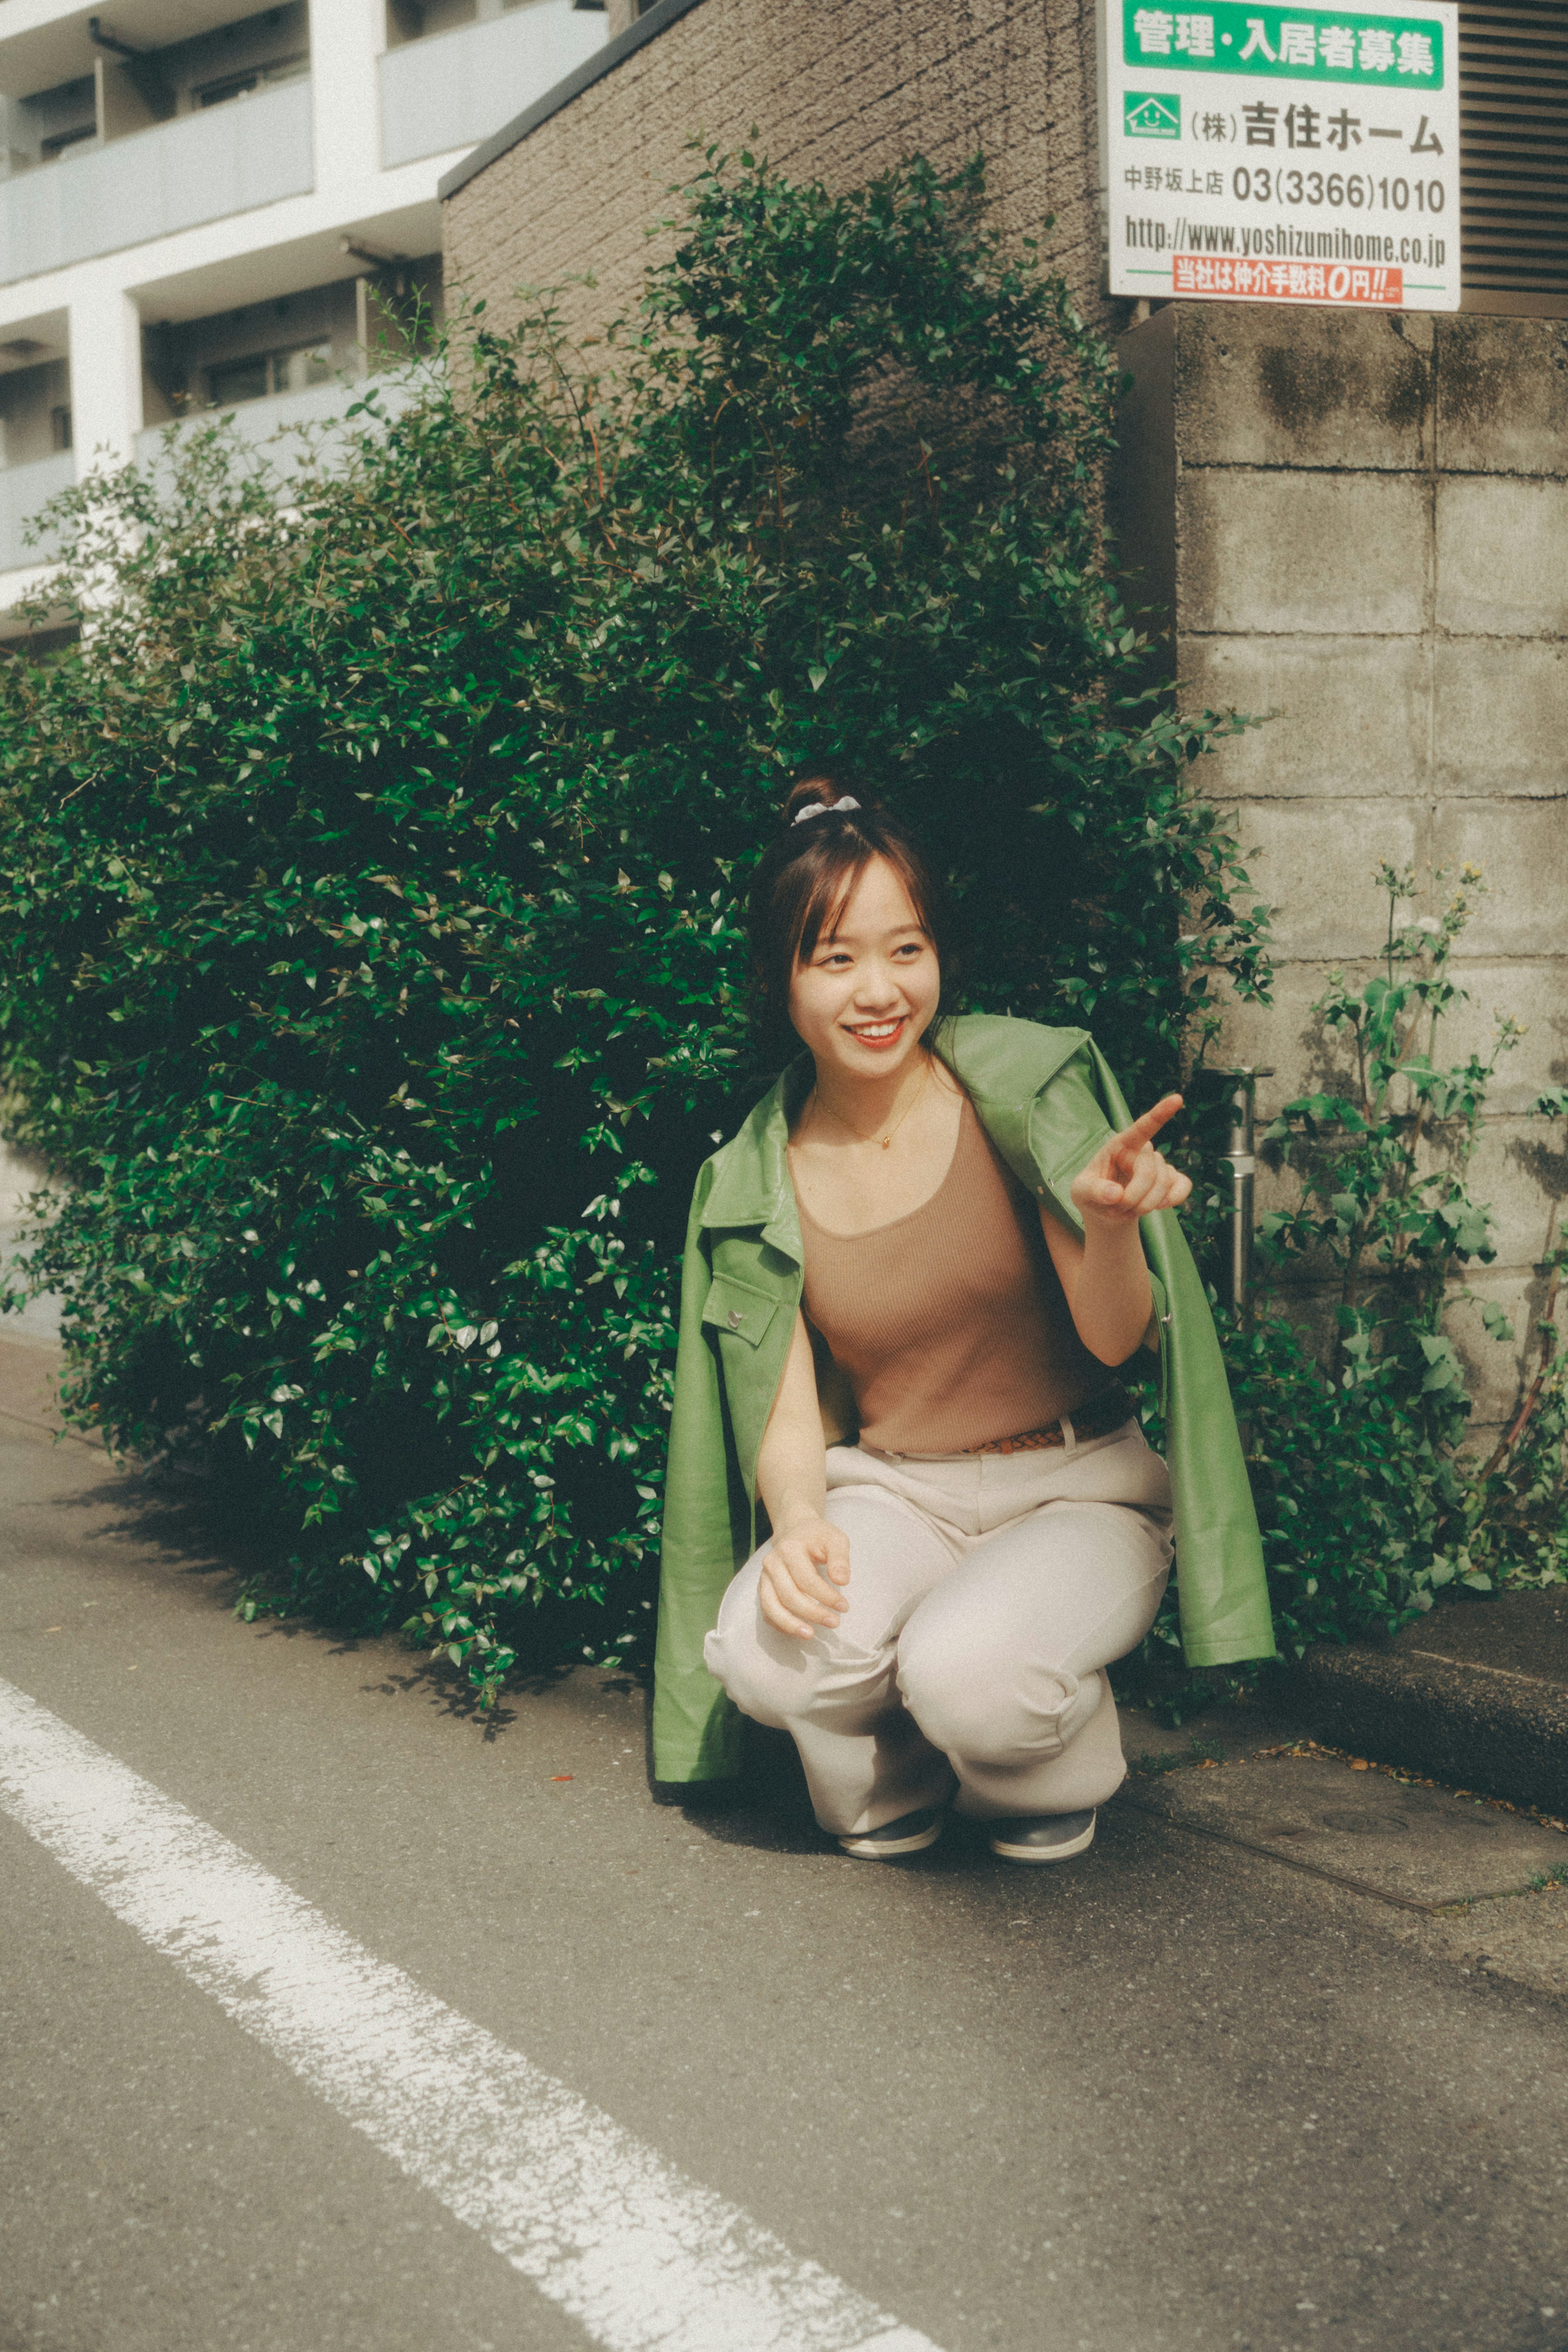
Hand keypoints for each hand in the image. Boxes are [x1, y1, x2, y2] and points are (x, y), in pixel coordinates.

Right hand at [757, 1515, 850, 1640]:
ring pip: (771, 1606)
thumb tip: (842, 1581)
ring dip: (790, 1624)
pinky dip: (780, 1624)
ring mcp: (764, 1577)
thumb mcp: (835, 1539)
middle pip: (789, 1595)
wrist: (795, 1531)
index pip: (806, 1579)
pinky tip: (798, 1630)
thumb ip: (840, 1558)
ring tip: (810, 1635)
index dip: (825, 1596)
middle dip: (812, 1613)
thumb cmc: (818, 1537)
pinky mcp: (763, 1588)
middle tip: (834, 1623)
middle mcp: (772, 1563)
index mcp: (789, 1549)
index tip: (844, 1607)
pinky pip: (767, 1611)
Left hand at [1071, 1094, 1192, 1228]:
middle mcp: (1143, 1151)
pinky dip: (1172, 1200)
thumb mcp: (1081, 1192)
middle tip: (1114, 1210)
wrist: (1105, 1210)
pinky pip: (1182, 1186)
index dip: (1160, 1114)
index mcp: (1121, 1145)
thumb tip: (1116, 1194)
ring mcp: (1159, 1165)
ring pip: (1164, 1184)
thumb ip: (1094, 1191)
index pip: (1142, 1127)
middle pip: (1149, 1172)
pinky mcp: (1172, 1180)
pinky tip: (1158, 1206)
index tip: (1177, 1099)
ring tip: (1123, 1210)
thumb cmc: (1090, 1193)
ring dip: (1143, 1206)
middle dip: (1133, 1198)